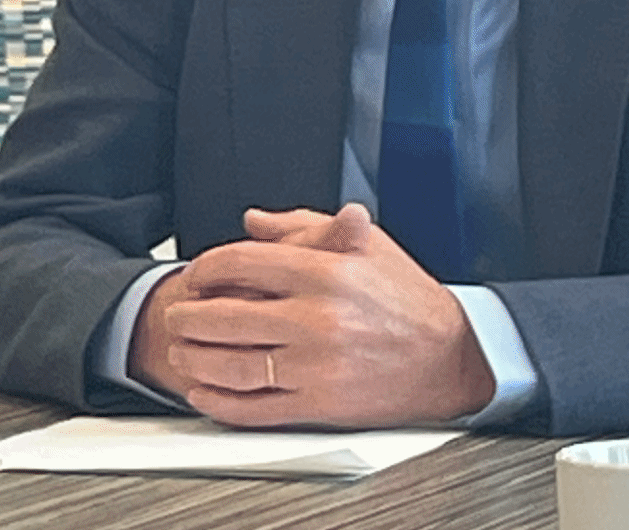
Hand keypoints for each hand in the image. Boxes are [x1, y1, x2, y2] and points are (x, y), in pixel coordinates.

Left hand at [134, 202, 494, 428]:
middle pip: (227, 316)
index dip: (207, 267)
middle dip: (189, 315)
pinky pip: (254, 408)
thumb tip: (254, 220)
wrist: (451, 355)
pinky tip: (205, 390)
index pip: (242, 263)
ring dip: (196, 358)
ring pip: (232, 365)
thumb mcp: (365, 244)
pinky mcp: (319, 405)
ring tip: (182, 349)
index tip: (197, 274)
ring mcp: (316, 365)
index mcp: (326, 272)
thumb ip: (304, 226)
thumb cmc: (409, 298)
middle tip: (177, 313)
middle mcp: (317, 318)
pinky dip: (220, 401)